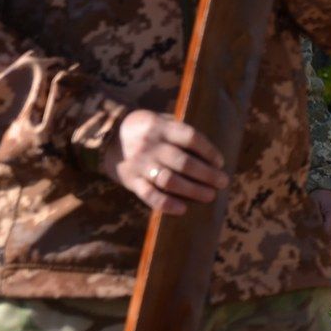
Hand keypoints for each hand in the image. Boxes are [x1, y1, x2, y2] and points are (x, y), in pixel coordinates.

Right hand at [102, 110, 227, 214]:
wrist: (107, 139)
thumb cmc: (146, 132)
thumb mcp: (160, 121)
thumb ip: (180, 131)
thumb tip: (211, 153)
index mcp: (161, 127)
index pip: (190, 138)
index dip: (209, 151)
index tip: (220, 162)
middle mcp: (150, 145)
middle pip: (183, 162)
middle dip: (207, 175)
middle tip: (223, 182)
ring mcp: (140, 164)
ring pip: (169, 180)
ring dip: (193, 190)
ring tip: (210, 195)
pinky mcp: (131, 181)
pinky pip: (149, 195)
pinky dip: (167, 204)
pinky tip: (183, 209)